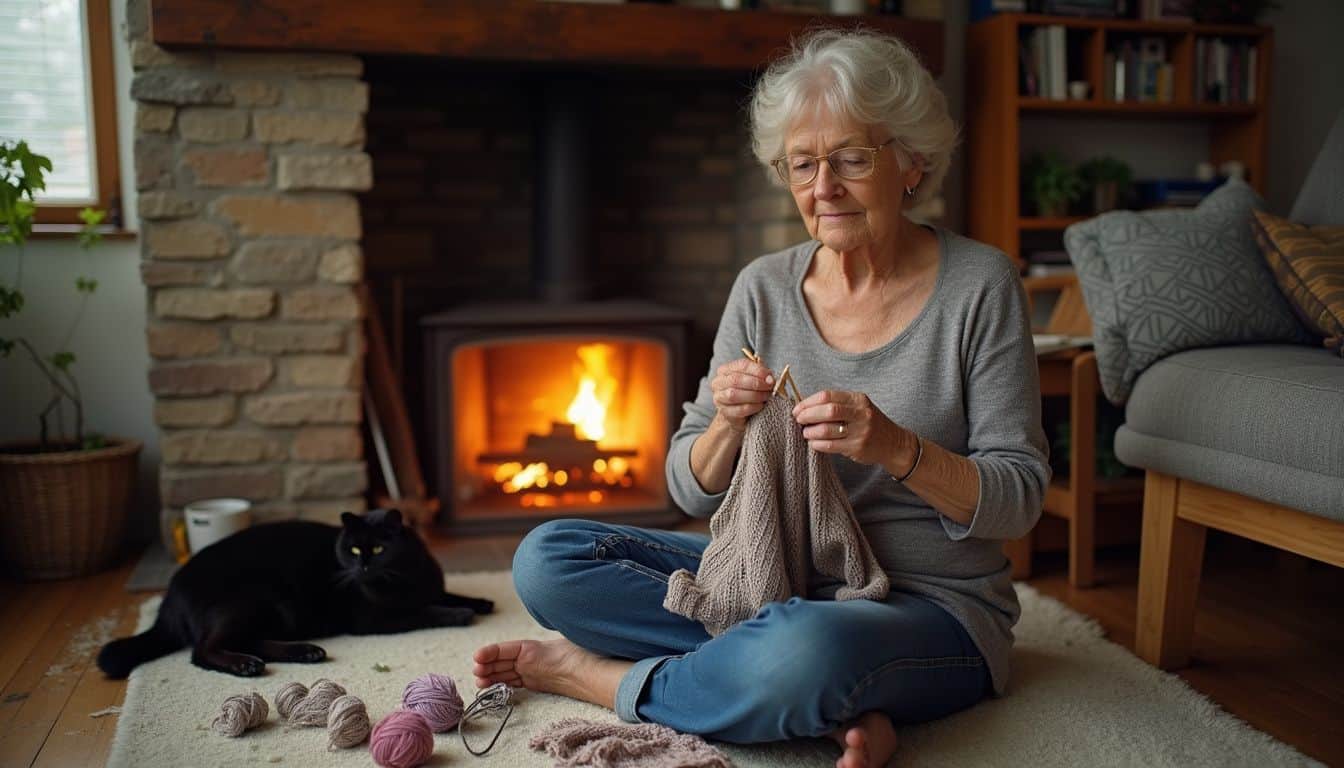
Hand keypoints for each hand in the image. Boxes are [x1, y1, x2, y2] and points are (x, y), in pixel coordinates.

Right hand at [711, 357, 774, 431]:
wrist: (737, 413)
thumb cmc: (746, 392)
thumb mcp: (753, 379)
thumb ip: (761, 375)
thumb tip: (769, 378)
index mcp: (725, 370)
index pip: (742, 365)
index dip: (758, 370)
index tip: (770, 377)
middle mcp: (718, 382)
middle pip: (736, 379)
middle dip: (756, 383)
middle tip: (769, 387)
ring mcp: (719, 398)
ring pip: (735, 395)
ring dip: (755, 395)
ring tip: (766, 396)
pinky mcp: (724, 412)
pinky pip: (739, 409)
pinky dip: (753, 407)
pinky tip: (760, 406)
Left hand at [792, 389, 910, 467]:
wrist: (893, 443)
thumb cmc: (868, 423)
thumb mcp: (857, 407)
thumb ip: (836, 404)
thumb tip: (804, 407)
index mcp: (858, 399)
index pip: (827, 396)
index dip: (808, 402)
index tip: (797, 409)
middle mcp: (861, 413)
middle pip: (827, 411)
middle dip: (807, 415)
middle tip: (798, 420)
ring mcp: (860, 431)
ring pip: (826, 430)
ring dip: (810, 432)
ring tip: (806, 433)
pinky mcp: (857, 447)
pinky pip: (830, 445)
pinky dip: (817, 444)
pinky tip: (814, 443)